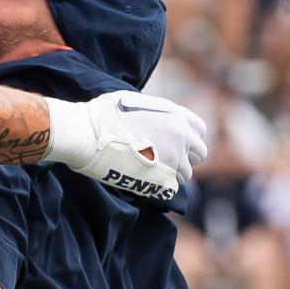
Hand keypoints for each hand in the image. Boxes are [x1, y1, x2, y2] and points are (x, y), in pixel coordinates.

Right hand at [46, 92, 206, 201]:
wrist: (89, 135)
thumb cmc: (104, 115)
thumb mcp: (133, 101)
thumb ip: (153, 110)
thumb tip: (156, 116)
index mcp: (176, 116)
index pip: (200, 130)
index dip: (189, 136)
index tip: (179, 142)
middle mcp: (181, 137)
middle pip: (200, 154)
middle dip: (186, 156)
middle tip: (166, 157)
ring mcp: (174, 160)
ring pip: (186, 173)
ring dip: (172, 172)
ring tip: (149, 168)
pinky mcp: (163, 180)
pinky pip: (171, 187)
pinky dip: (161, 185)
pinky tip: (144, 178)